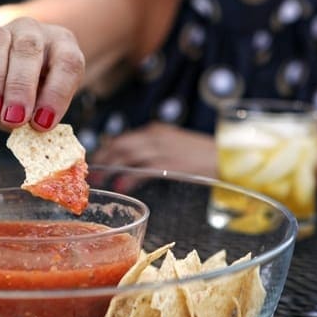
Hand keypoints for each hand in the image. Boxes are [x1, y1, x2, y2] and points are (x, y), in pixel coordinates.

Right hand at [0, 17, 84, 129]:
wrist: (7, 76)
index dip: (56, 94)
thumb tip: (30, 127)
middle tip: (15, 119)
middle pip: (28, 47)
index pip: (67, 63)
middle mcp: (30, 32)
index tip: (43, 123)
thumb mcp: (48, 103)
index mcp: (61, 45)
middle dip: (20, 86)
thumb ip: (42, 113)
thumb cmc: (36, 92)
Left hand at [91, 122, 216, 176]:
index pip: (123, 138)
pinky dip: (128, 177)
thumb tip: (129, 167)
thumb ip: (152, 152)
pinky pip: (142, 170)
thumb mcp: (173, 146)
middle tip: (90, 172)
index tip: (95, 160)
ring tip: (98, 181)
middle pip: (120, 145)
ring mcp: (161, 149)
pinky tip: (120, 185)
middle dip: (102, 158)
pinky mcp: (169, 164)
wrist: (225, 156)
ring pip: (127, 156)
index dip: (106, 150)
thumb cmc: (200, 155)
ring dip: (110, 168)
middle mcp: (154, 137)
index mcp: (155, 130)